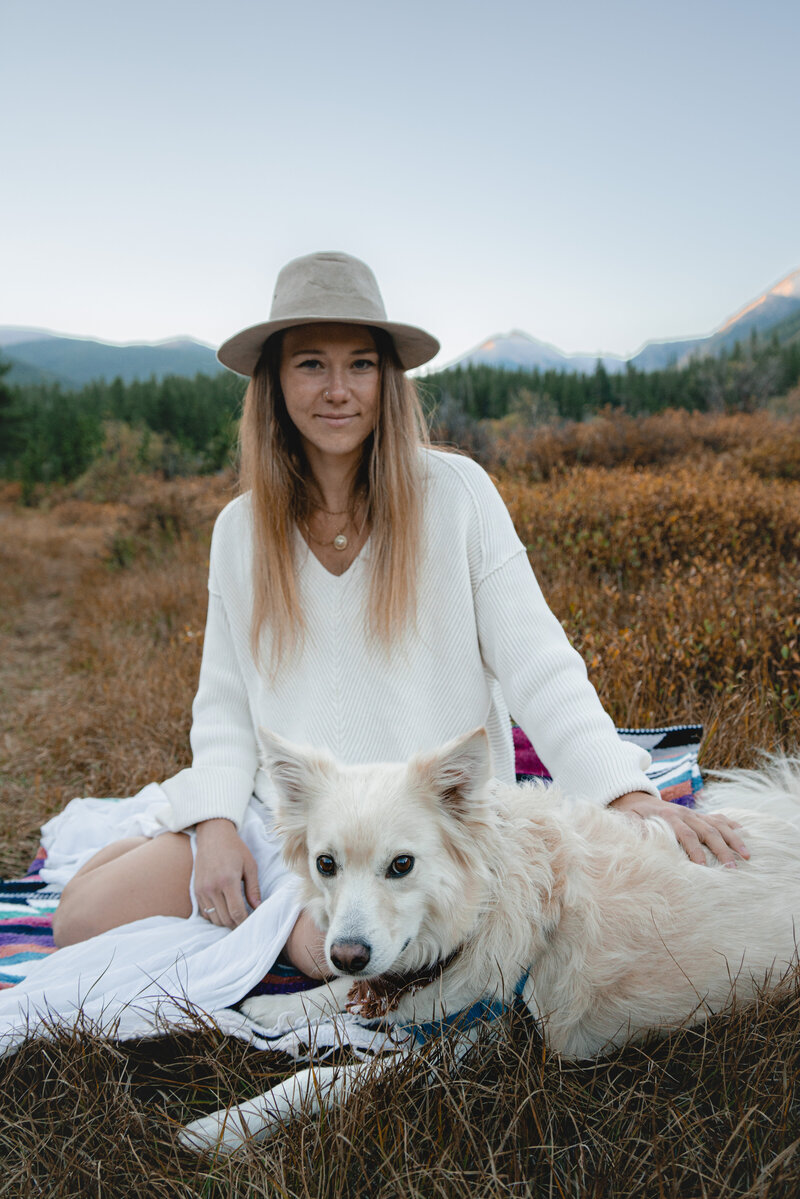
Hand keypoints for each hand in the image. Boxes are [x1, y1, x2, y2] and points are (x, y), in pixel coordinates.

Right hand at [194, 818, 261, 926]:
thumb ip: (253, 888)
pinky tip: (224, 911)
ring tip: (236, 918)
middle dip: (236, 924)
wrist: (213, 835)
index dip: (244, 922)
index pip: (236, 912)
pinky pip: (205, 912)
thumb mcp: (250, 865)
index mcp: (228, 881)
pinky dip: (214, 916)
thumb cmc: (235, 848)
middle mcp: (212, 887)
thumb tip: (258, 907)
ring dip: (225, 922)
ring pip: (214, 918)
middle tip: (245, 923)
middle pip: (225, 919)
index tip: (251, 924)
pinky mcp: (196, 890)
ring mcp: (202, 890)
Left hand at [608, 791, 749, 866]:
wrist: (635, 798)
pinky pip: (718, 818)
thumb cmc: (632, 815)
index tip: (704, 868)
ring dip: (733, 840)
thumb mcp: (629, 820)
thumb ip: (635, 829)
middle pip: (708, 832)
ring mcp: (694, 813)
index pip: (686, 835)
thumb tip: (639, 841)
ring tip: (747, 856)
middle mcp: (685, 814)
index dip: (695, 851)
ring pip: (718, 825)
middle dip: (721, 850)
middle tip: (733, 868)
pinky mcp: (698, 814)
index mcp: (669, 818)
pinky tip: (744, 833)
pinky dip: (731, 824)